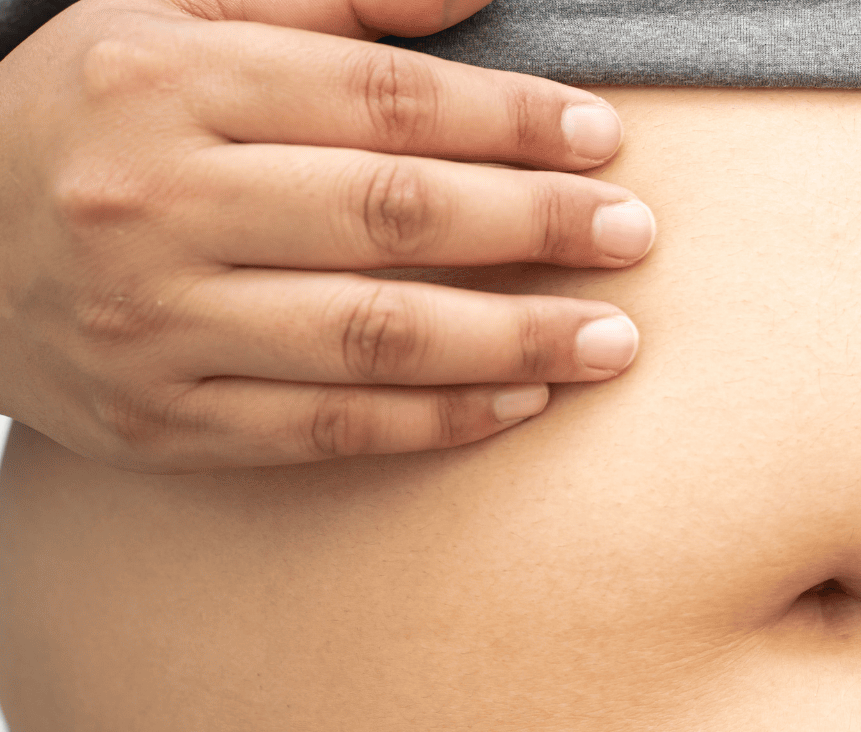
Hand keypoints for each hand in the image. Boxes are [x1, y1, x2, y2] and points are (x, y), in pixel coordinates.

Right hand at [0, 0, 655, 470]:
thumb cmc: (92, 122)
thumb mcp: (171, 19)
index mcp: (164, 83)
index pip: (380, 99)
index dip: (508, 120)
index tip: (601, 138)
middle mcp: (155, 204)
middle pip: (389, 215)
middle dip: (532, 226)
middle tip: (634, 236)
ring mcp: (155, 324)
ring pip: (372, 336)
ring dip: (512, 341)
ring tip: (612, 342)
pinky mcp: (163, 423)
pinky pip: (329, 428)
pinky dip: (438, 420)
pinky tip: (522, 402)